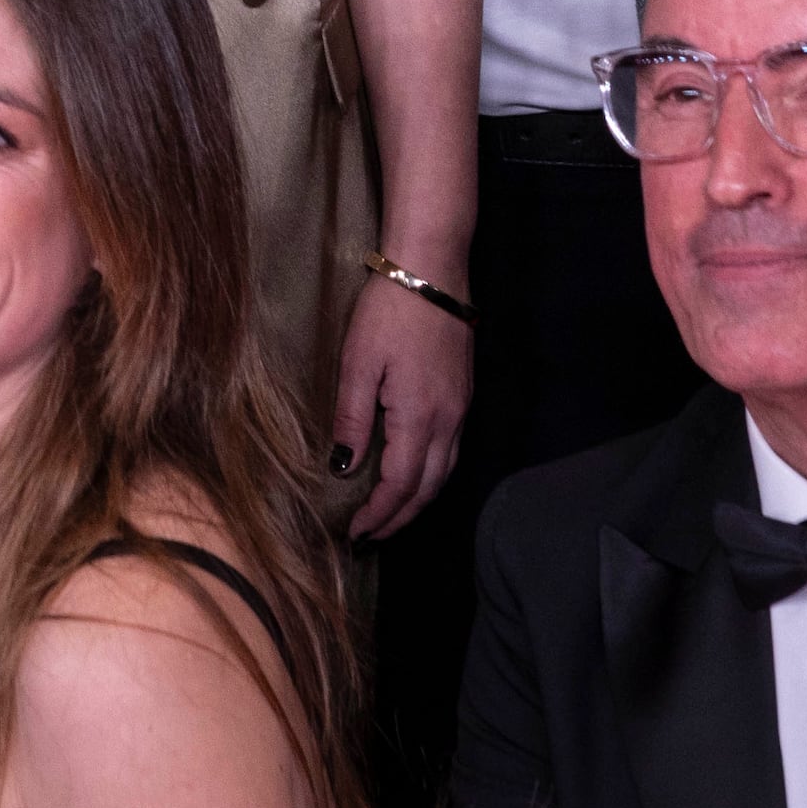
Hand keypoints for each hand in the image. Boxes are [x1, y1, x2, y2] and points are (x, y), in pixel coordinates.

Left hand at [332, 274, 470, 537]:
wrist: (431, 270)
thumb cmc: (389, 311)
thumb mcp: (358, 362)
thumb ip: (353, 418)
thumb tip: (344, 467)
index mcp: (419, 418)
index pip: (400, 484)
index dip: (379, 514)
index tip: (356, 534)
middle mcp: (448, 422)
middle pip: (428, 488)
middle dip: (400, 517)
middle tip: (371, 537)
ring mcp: (460, 408)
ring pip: (444, 472)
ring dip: (418, 500)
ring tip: (390, 516)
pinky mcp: (463, 394)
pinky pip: (451, 451)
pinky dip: (432, 475)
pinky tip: (414, 474)